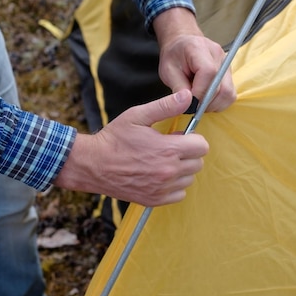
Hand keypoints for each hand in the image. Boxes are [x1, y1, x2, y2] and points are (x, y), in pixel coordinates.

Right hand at [52, 89, 208, 206]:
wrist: (93, 165)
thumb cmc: (114, 138)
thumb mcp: (138, 115)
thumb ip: (165, 106)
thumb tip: (186, 95)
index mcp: (168, 149)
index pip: (202, 146)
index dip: (193, 139)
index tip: (179, 137)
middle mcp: (168, 171)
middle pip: (198, 163)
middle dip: (188, 153)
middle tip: (169, 147)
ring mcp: (162, 188)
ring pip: (189, 179)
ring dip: (182, 170)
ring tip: (162, 161)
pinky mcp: (155, 200)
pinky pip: (179, 194)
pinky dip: (174, 186)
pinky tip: (159, 175)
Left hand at [153, 8, 235, 111]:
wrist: (182, 45)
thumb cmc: (174, 56)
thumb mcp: (167, 71)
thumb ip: (178, 88)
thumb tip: (190, 105)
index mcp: (199, 48)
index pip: (209, 73)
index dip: (200, 93)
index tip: (189, 103)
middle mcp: (218, 55)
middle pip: (222, 87)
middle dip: (206, 103)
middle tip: (192, 105)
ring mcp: (227, 65)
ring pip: (228, 94)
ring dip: (213, 104)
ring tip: (199, 102)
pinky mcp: (229, 74)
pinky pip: (229, 95)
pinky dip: (218, 102)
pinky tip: (205, 99)